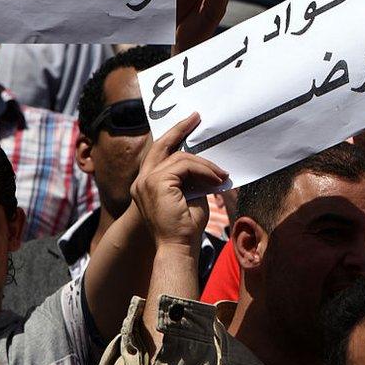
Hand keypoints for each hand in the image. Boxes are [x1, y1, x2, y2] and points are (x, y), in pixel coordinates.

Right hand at [130, 113, 226, 248]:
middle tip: (196, 117)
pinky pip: (186, 166)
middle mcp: (142, 180)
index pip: (159, 153)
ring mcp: (147, 180)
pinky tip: (217, 180)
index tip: (189, 124)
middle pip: (162, 145)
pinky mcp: (157, 182)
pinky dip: (205, 171)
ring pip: (181, 157)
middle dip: (180, 129)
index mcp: (147, 184)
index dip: (173, 137)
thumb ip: (191, 179)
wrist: (178, 247)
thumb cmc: (185, 228)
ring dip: (206, 165)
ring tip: (222, 175)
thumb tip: (205, 165)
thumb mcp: (189, 196)